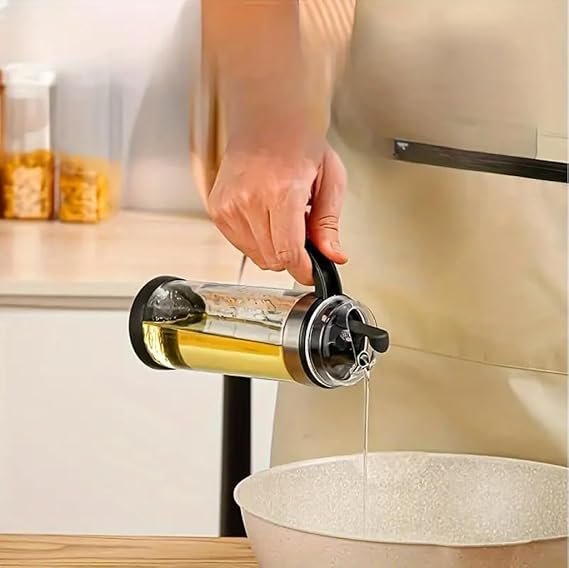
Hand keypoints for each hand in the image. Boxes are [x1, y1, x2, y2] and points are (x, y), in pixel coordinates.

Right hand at [208, 142, 347, 284]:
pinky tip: (265, 216)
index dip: (303, 270)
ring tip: (283, 218)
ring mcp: (229, 206)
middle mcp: (250, 200)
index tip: (311, 272)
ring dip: (273, 248)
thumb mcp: (330, 180)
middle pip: (272, 259)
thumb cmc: (299, 142)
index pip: (288, 253)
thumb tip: (332, 256)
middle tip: (301, 230)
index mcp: (282, 193)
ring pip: (256, 256)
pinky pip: (240, 244)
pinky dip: (256, 239)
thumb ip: (328, 224)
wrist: (266, 119)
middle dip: (292, 255)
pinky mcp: (217, 209)